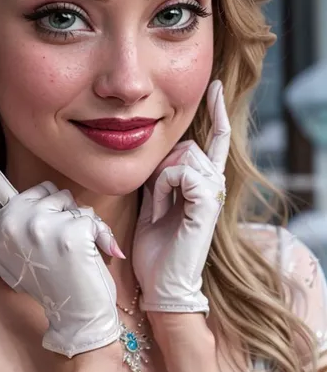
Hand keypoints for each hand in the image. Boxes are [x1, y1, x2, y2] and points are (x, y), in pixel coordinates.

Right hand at [0, 128, 123, 357]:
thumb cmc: (53, 284)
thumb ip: (1, 233)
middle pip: (39, 190)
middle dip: (56, 210)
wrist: (78, 317)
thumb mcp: (14, 261)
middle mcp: (8, 226)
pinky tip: (89, 256)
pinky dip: (97, 233)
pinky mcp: (65, 232)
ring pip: (65, 199)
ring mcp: (35, 227)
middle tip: (56, 246)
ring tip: (71, 253)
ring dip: (75, 222)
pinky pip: (87, 215)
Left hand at [133, 80, 229, 315]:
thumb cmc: (155, 249)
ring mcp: (214, 192)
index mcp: (203, 183)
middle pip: (186, 143)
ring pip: (182, 154)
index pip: (214, 140)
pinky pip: (179, 172)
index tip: (213, 87)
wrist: (161, 285)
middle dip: (162, 164)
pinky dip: (161, 188)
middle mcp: (214, 184)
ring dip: (159, 178)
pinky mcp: (209, 202)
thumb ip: (160, 176)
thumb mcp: (153, 202)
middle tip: (154, 199)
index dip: (217, 113)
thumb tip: (155, 153)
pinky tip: (160, 211)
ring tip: (157, 207)